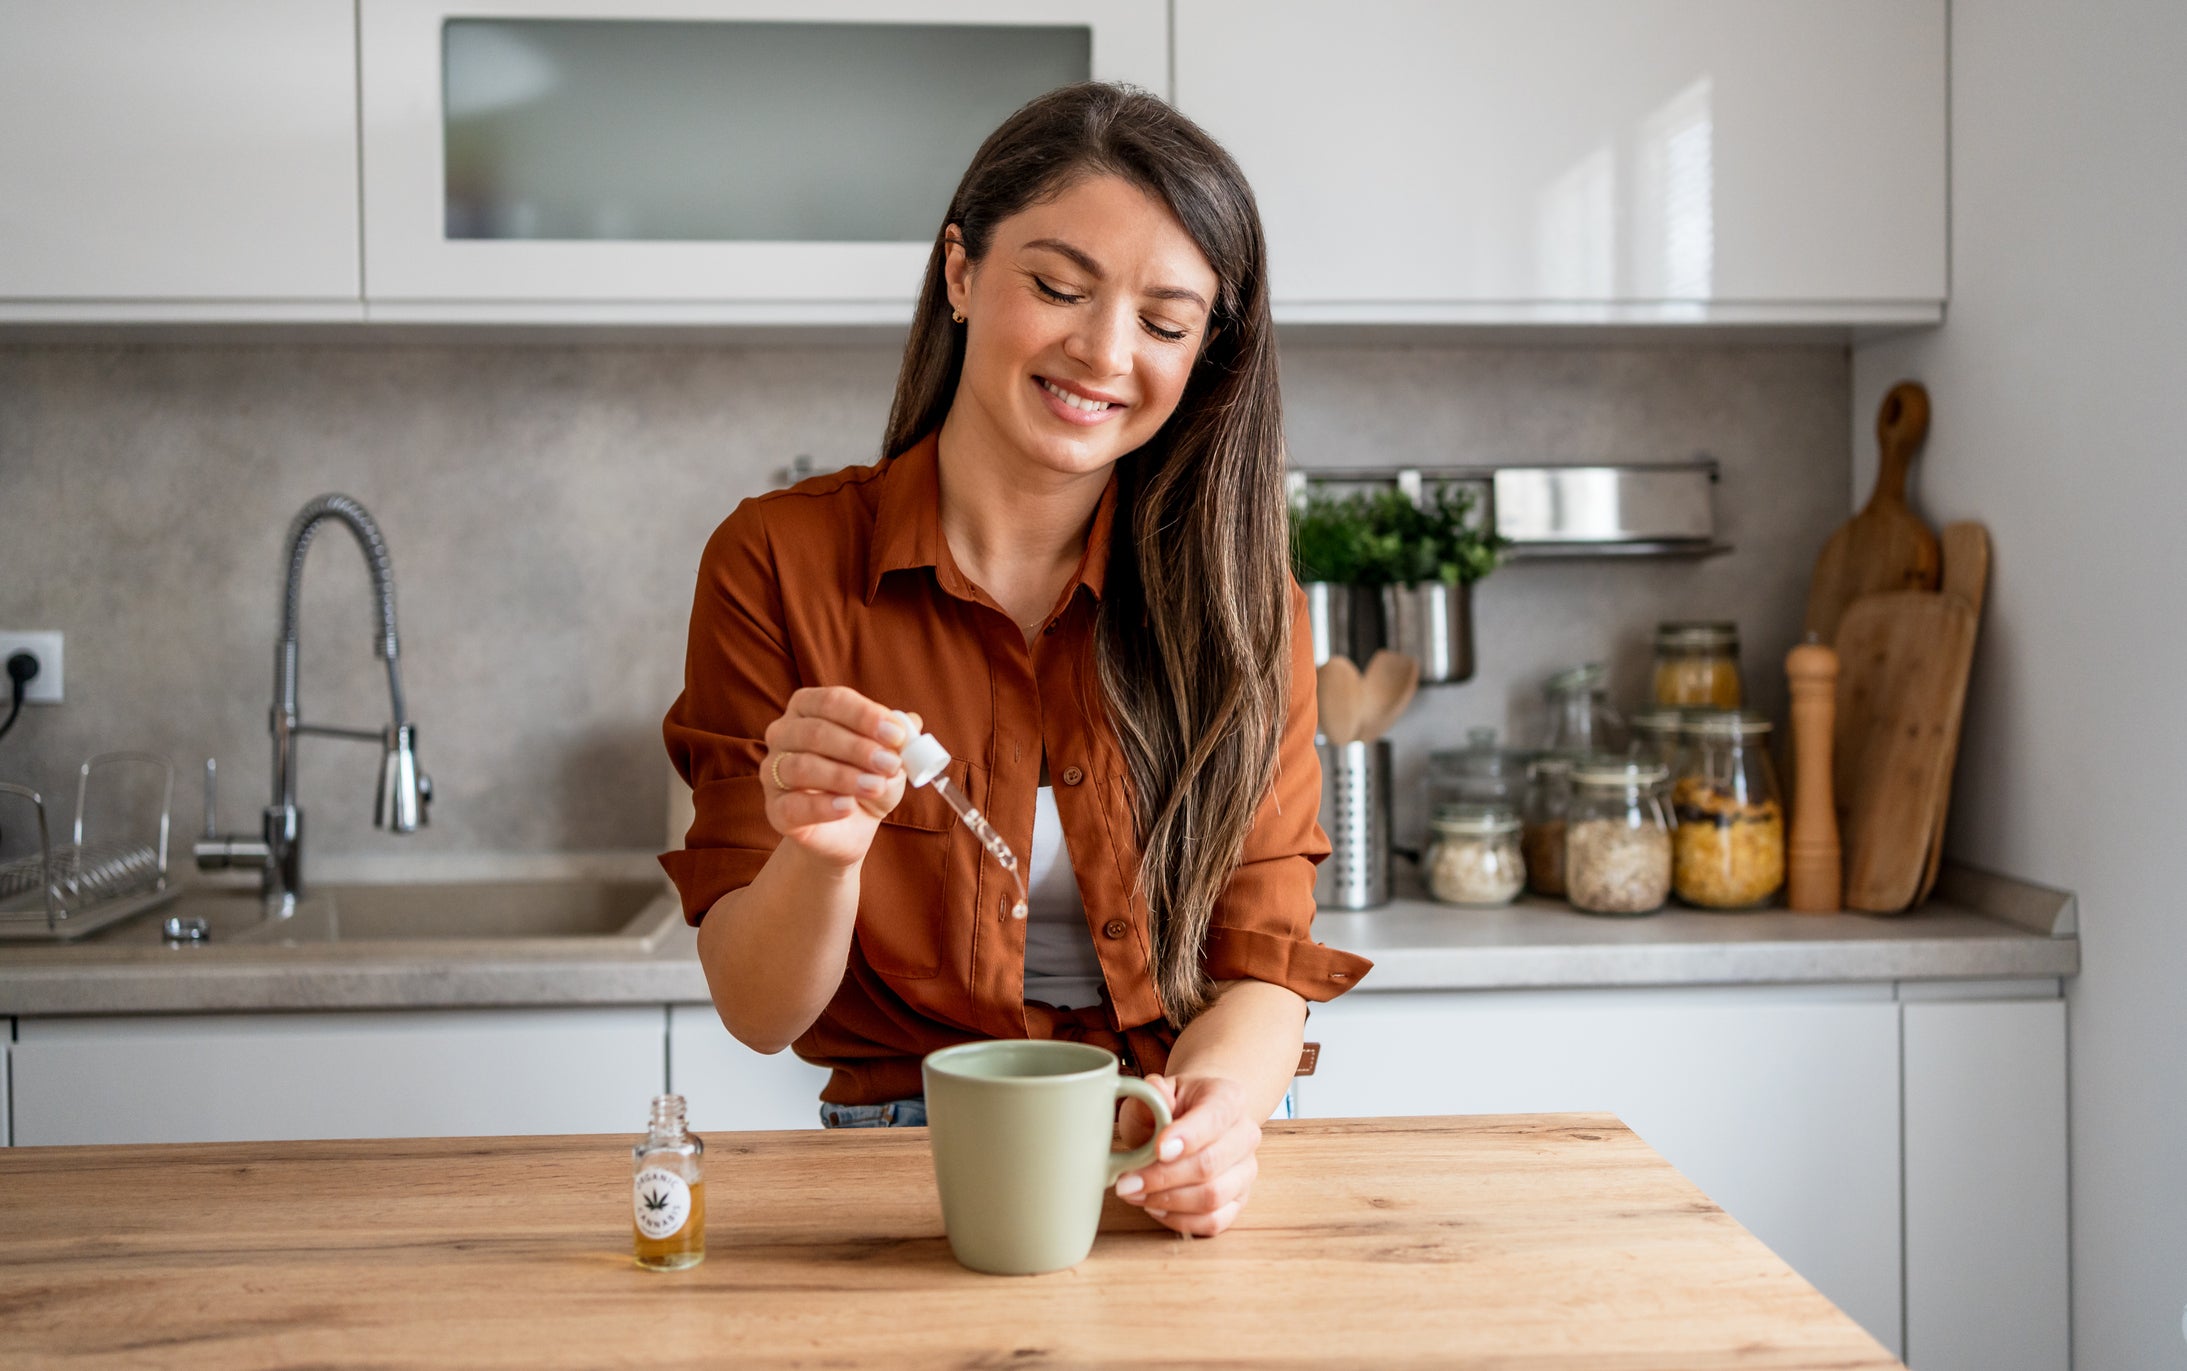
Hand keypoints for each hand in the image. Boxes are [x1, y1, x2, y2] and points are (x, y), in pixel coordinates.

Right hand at [760, 687, 922, 869]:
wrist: (849, 829)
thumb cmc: (867, 780)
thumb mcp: (889, 758)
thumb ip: (898, 740)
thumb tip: (910, 722)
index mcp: (808, 707)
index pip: (832, 701)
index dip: (865, 716)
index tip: (897, 734)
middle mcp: (783, 733)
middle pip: (815, 732)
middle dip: (858, 748)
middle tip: (891, 764)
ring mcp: (772, 771)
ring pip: (802, 767)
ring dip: (844, 776)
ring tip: (876, 787)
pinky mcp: (774, 809)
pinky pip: (793, 805)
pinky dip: (823, 806)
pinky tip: (848, 807)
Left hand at [1113, 1074, 1260, 1236]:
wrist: (1192, 1119)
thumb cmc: (1171, 1108)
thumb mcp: (1154, 1093)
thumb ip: (1152, 1093)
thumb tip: (1155, 1091)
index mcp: (1230, 1098)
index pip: (1214, 1118)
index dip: (1187, 1137)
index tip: (1157, 1149)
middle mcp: (1245, 1134)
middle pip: (1209, 1164)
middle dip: (1162, 1177)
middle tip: (1126, 1182)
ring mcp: (1246, 1170)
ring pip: (1213, 1197)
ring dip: (1167, 1201)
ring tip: (1135, 1194)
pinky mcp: (1239, 1200)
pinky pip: (1213, 1221)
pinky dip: (1180, 1219)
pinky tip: (1155, 1207)